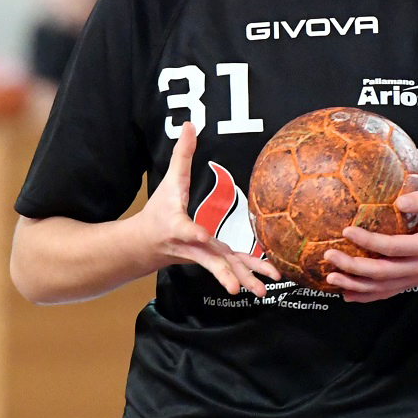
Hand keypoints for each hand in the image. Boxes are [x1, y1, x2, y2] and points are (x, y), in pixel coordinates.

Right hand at [133, 122, 282, 296]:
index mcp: (178, 225)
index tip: (200, 234)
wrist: (147, 243)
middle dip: (225, 273)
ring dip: (244, 280)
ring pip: (225, 269)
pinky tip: (269, 281)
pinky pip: (234, 267)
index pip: (186, 228)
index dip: (193, 231)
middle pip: (210, 259)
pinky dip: (250, 274)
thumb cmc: (159, 211)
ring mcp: (204, 255)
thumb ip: (181, 155)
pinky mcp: (213, 259)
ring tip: (262, 292)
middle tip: (235, 287)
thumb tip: (190, 124)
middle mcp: (192, 245)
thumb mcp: (168, 181)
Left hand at [322, 189, 417, 302]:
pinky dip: (365, 296)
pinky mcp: (412, 283)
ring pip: (382, 287)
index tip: (347, 231)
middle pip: (382, 272)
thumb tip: (399, 202)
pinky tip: (346, 293)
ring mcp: (417, 279)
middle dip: (353, 266)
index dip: (369, 242)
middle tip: (329, 255)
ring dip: (354, 284)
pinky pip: (387, 293)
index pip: (394, 248)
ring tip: (330, 277)